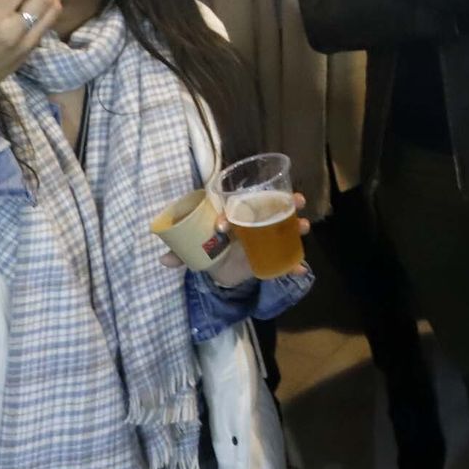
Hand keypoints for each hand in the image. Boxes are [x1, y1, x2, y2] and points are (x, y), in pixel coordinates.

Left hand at [159, 193, 310, 286]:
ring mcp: (264, 235)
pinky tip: (299, 268)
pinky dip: (293, 263)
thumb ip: (181, 254)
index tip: (221, 227)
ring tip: (304, 225)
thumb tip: (163, 260)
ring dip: (297, 223)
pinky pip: (285, 256)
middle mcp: (251, 220)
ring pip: (285, 224)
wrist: (220, 268)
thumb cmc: (209, 248)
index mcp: (232, 215)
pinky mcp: (270, 253)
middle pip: (272, 205)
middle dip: (285, 201)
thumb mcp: (194, 251)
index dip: (230, 213)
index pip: (234, 206)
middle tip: (296, 200)